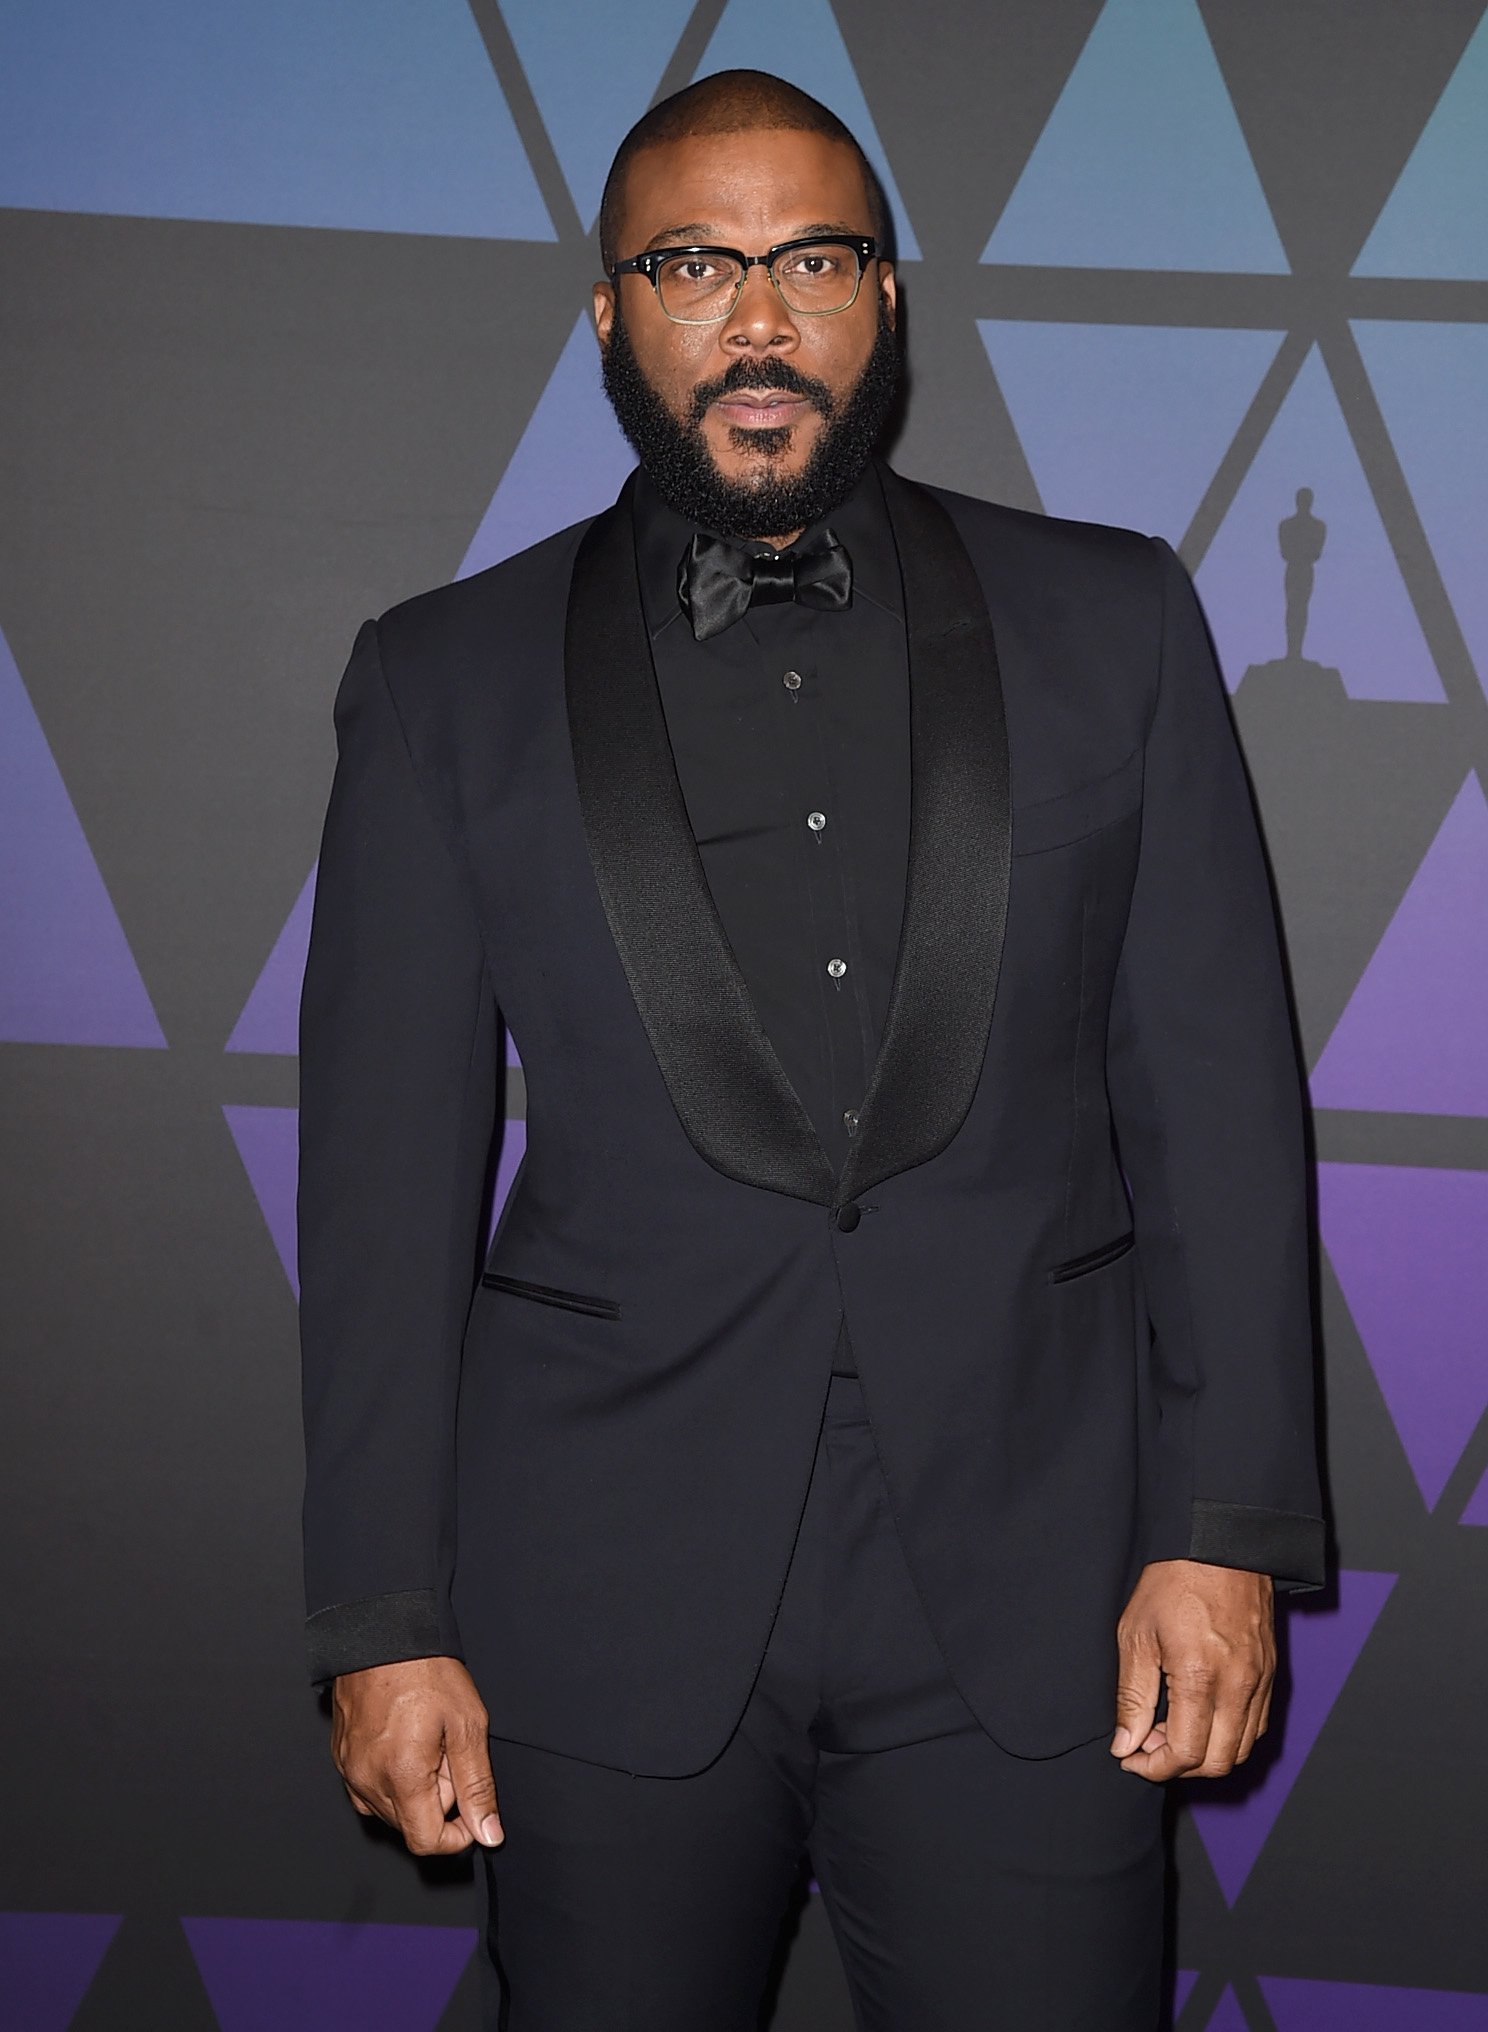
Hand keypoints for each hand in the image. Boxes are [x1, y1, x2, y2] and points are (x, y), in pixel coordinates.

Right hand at [331, 1655, 502, 1854]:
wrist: (383, 1632)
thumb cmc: (426, 1670)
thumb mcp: (467, 1724)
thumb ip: (477, 1785)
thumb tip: (488, 1834)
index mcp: (401, 1776)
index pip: (426, 1841)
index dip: (456, 1835)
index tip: (471, 1808)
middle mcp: (367, 1781)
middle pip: (410, 1824)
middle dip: (438, 1801)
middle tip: (449, 1752)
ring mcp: (349, 1770)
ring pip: (388, 1809)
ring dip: (414, 1790)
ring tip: (426, 1743)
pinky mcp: (341, 1757)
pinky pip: (367, 1789)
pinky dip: (391, 1779)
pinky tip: (405, 1744)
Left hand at [1110, 1560, 1274, 1781]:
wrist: (1219, 1544)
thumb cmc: (1172, 1581)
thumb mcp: (1136, 1634)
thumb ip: (1131, 1696)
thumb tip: (1125, 1744)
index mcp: (1201, 1676)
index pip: (1185, 1754)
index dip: (1154, 1767)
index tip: (1130, 1757)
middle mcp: (1238, 1685)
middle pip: (1219, 1763)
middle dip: (1179, 1767)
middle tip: (1148, 1744)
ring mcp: (1260, 1680)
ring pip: (1242, 1749)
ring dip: (1207, 1754)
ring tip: (1171, 1728)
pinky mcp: (1270, 1672)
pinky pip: (1257, 1724)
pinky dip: (1230, 1735)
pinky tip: (1200, 1715)